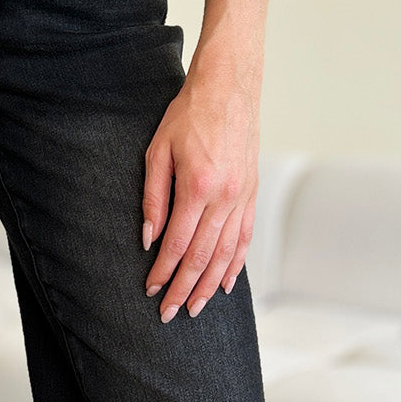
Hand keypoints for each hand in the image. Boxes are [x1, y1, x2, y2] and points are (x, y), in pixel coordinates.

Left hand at [142, 54, 260, 320]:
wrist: (229, 88)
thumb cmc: (188, 115)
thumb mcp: (157, 152)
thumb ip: (152, 198)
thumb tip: (149, 239)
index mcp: (198, 187)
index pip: (177, 243)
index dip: (163, 272)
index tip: (151, 291)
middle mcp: (225, 197)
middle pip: (202, 257)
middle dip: (184, 289)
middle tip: (170, 313)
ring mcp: (243, 197)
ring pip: (227, 253)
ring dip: (210, 284)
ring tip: (196, 307)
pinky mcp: (252, 194)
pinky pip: (245, 238)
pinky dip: (236, 264)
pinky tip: (225, 283)